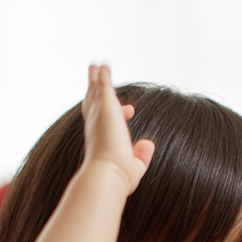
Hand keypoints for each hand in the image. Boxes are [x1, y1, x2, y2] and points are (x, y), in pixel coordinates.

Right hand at [81, 65, 154, 194]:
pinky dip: (103, 75)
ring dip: (96, 78)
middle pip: (93, 102)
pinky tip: (104, 65)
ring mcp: (99, 115)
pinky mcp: (105, 107)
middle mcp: (95, 125)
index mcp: (100, 139)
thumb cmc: (119, 177)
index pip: (104, 120)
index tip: (131, 110)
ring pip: (95, 92)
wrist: (107, 176)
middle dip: (94, 89)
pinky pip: (103, 85)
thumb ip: (142, 155)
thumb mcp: (135, 166)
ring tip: (96, 66)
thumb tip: (149, 144)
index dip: (117, 112)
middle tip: (95, 76)